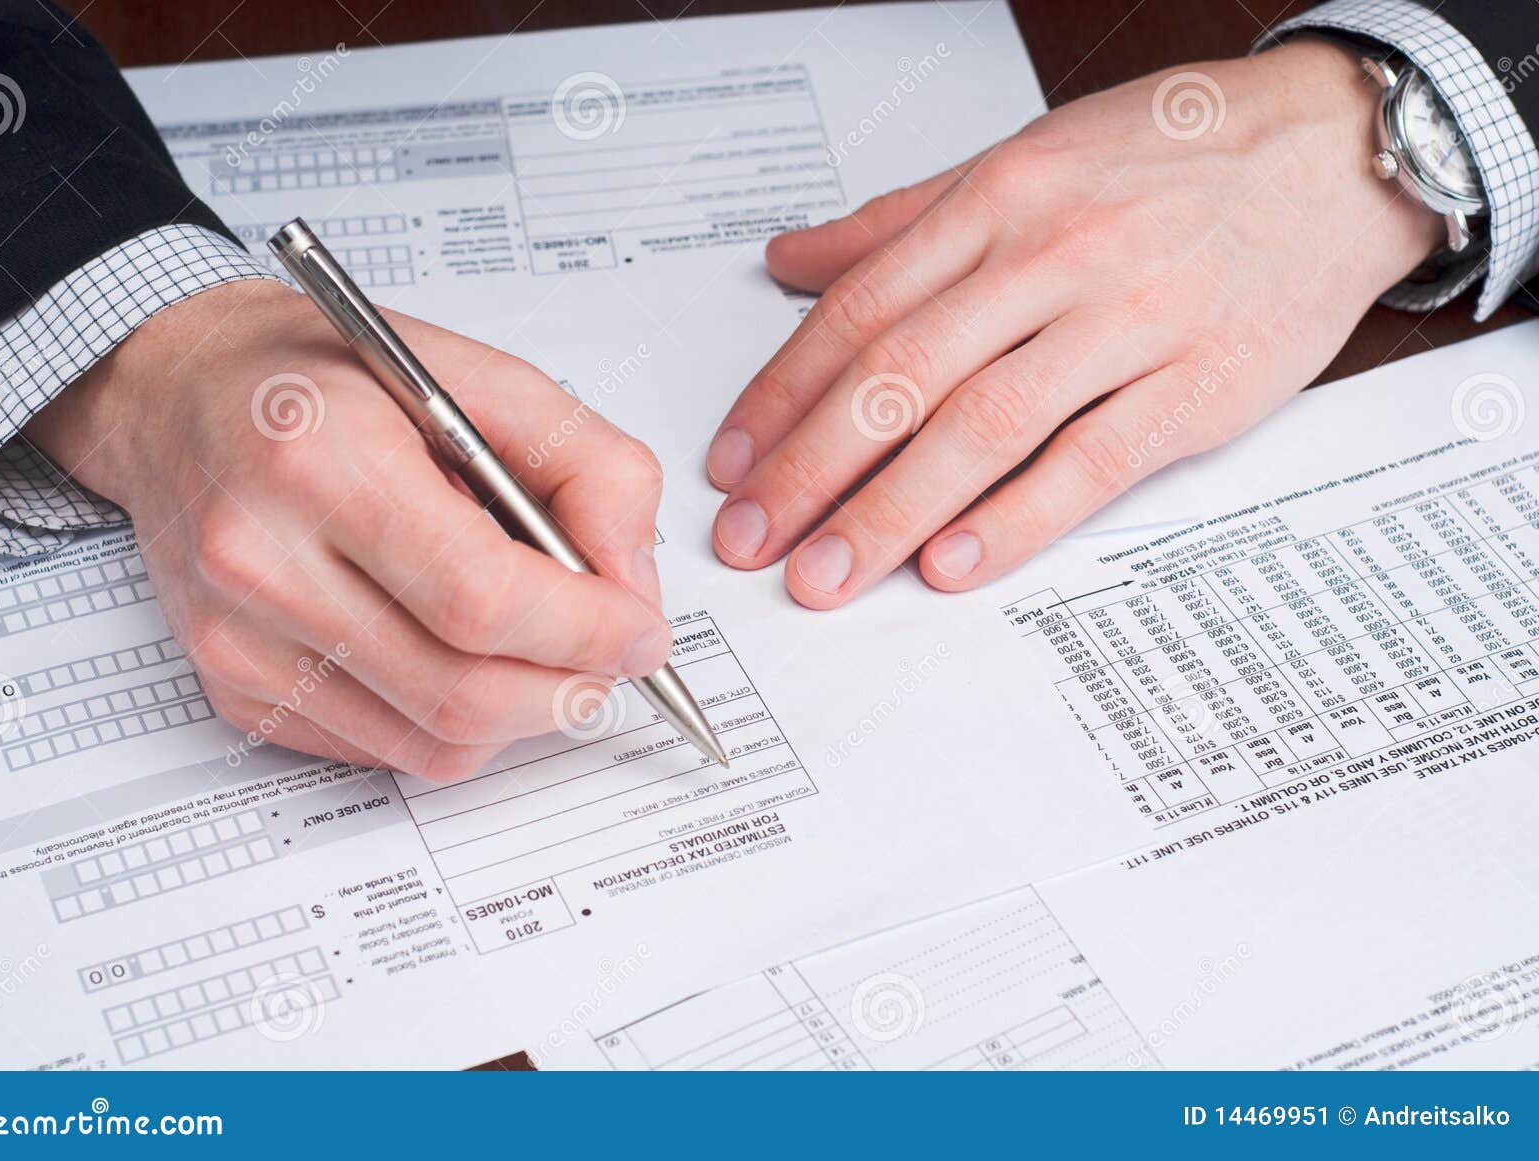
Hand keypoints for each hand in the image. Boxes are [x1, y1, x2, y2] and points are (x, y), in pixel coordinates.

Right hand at [28, 280, 670, 779]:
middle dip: (572, 687)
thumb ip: (587, 465)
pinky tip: (463, 656)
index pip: (480, 599)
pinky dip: (457, 724)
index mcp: (319, 460)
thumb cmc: (324, 380)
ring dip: (525, 713)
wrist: (179, 396)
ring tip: (547, 649)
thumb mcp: (479, 377)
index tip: (642, 630)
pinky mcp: (234, 691)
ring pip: (433, 743)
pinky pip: (387, 753)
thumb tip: (632, 582)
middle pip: (462, 692)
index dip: (586, 631)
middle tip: (615, 654)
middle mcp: (260, 560)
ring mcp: (238, 641)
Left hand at [705, 39, 1442, 606]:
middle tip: (749, 541)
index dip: (781, 395)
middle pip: (901, 377)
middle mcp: (1052, 256)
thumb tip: (791, 260)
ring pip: (983, 426)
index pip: (859, 309)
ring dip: (889, 512)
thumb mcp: (1024, 159)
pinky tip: (951, 566)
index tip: (731, 463)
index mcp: (997, 200)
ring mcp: (1129, 322)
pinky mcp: (1199, 387)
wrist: (1335, 153)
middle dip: (810, 470)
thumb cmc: (1174, 157)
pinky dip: (1016, 519)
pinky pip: (1092, 462)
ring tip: (825, 574)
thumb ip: (901, 220)